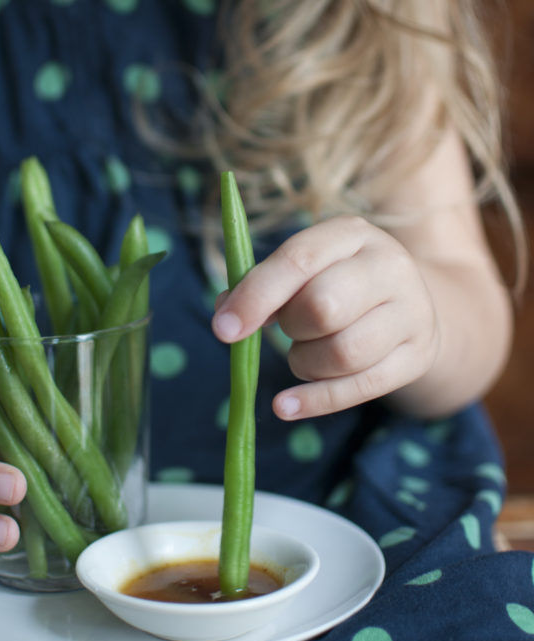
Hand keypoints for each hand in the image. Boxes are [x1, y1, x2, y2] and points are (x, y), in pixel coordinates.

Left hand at [212, 215, 439, 419]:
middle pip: (325, 306)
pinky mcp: (418, 355)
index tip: (223, 329)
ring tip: (303, 356)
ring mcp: (411, 311)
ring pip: (344, 352)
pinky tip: (284, 406)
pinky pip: (364, 387)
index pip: (298, 260)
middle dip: (291, 328)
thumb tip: (225, 314)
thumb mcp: (307, 270)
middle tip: (289, 330)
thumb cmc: (340, 283)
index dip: (256, 296)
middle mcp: (389, 265)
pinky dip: (316, 401)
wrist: (412, 304)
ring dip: (305, 364)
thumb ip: (262, 286)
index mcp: (351, 234)